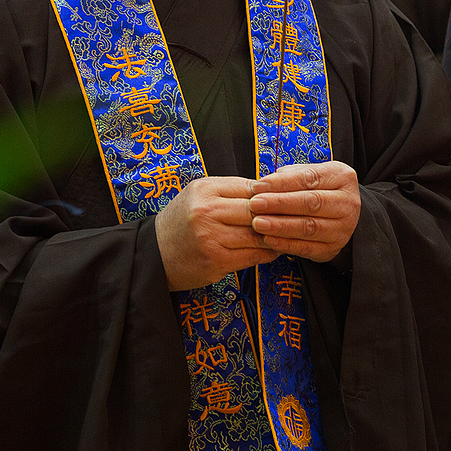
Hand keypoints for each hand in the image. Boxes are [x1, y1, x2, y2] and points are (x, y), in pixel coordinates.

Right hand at [155, 176, 278, 291]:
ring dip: (277, 236)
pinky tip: (274, 249)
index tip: (287, 200)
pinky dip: (268, 253)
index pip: (251, 188)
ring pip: (258, 234)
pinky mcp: (216, 261)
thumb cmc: (182, 221)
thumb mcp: (199, 194)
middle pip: (258, 210)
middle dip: (279, 215)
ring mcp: (211, 238)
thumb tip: (270, 189)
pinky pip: (253, 256)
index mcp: (204, 190)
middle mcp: (206, 212)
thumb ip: (231, 190)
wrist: (154, 253)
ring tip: (288, 234)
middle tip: (296, 217)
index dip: (273, 195)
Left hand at [248, 161, 359, 263]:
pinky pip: (307, 248)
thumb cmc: (318, 191)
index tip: (259, 186)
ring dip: (280, 226)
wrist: (339, 216)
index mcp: (342, 177)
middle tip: (255, 204)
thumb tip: (264, 184)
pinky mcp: (333, 248)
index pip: (310, 178)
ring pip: (309, 227)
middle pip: (311, 202)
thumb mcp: (310, 174)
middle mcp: (347, 203)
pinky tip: (268, 240)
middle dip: (280, 204)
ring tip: (258, 223)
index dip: (282, 183)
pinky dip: (285, 244)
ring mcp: (342, 228)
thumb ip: (290, 176)